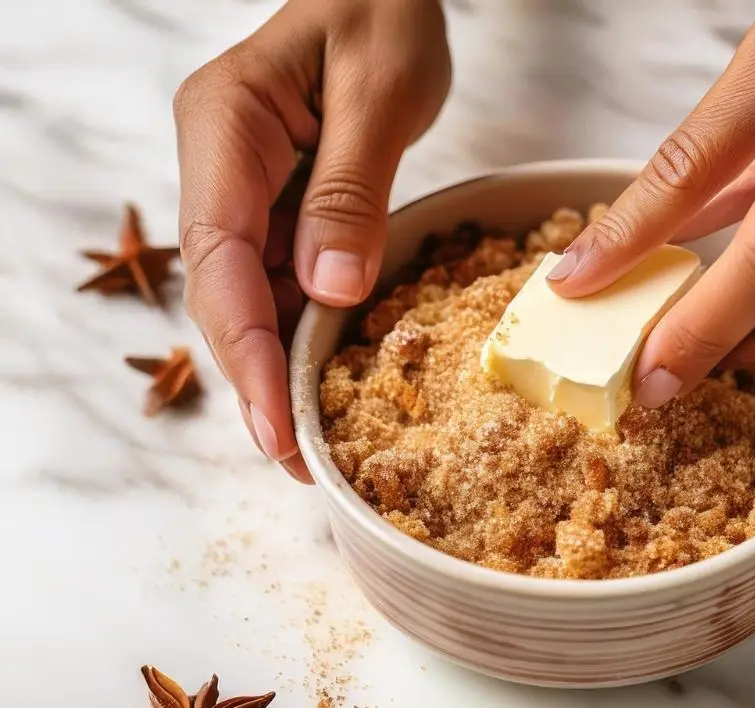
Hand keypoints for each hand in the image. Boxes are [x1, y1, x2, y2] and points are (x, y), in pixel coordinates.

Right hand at [173, 0, 450, 481]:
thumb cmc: (382, 9)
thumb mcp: (379, 91)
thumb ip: (350, 191)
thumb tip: (329, 293)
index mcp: (225, 128)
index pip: (219, 259)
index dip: (245, 351)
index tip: (276, 426)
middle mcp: (221, 165)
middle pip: (224, 291)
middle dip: (257, 379)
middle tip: (297, 461)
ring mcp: (246, 186)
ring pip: (252, 295)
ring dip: (281, 368)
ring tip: (316, 442)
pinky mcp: (282, 203)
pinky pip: (286, 278)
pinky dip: (307, 332)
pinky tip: (331, 381)